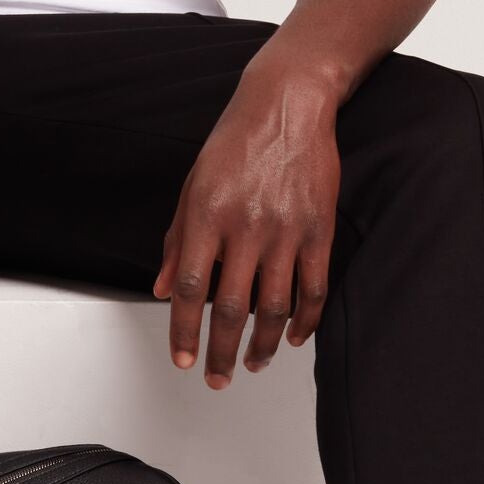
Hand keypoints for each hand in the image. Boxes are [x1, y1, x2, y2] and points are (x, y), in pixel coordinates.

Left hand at [152, 62, 339, 387]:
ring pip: (275, 307)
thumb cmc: (236, 142)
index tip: (183, 359)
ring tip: (254, 363)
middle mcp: (245, 227)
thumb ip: (178, 241)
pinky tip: (296, 338)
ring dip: (264, 345)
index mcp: (206, 216)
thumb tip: (164, 289)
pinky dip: (305, 321)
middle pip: (232, 308)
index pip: (191, 290)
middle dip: (222, 352)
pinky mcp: (319, 229)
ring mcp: (285, 230)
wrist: (287, 105)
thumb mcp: (192, 186)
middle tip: (218, 378)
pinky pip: (313, 287)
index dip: (185, 331)